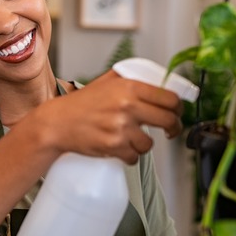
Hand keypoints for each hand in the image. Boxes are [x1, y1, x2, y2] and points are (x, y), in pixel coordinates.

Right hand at [33, 70, 183, 163]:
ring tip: (131, 138)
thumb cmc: (80, 104)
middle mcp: (127, 106)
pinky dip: (130, 156)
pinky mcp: (114, 146)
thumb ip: (129, 78)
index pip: (169, 98)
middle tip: (170, 131)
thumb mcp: (105, 82)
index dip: (178, 108)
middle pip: (168, 120)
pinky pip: (134, 157)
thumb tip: (157, 81)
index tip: (176, 112)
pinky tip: (120, 148)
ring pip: (150, 143)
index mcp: (129, 87)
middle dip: (173, 128)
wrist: (57, 123)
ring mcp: (121, 127)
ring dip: (144, 144)